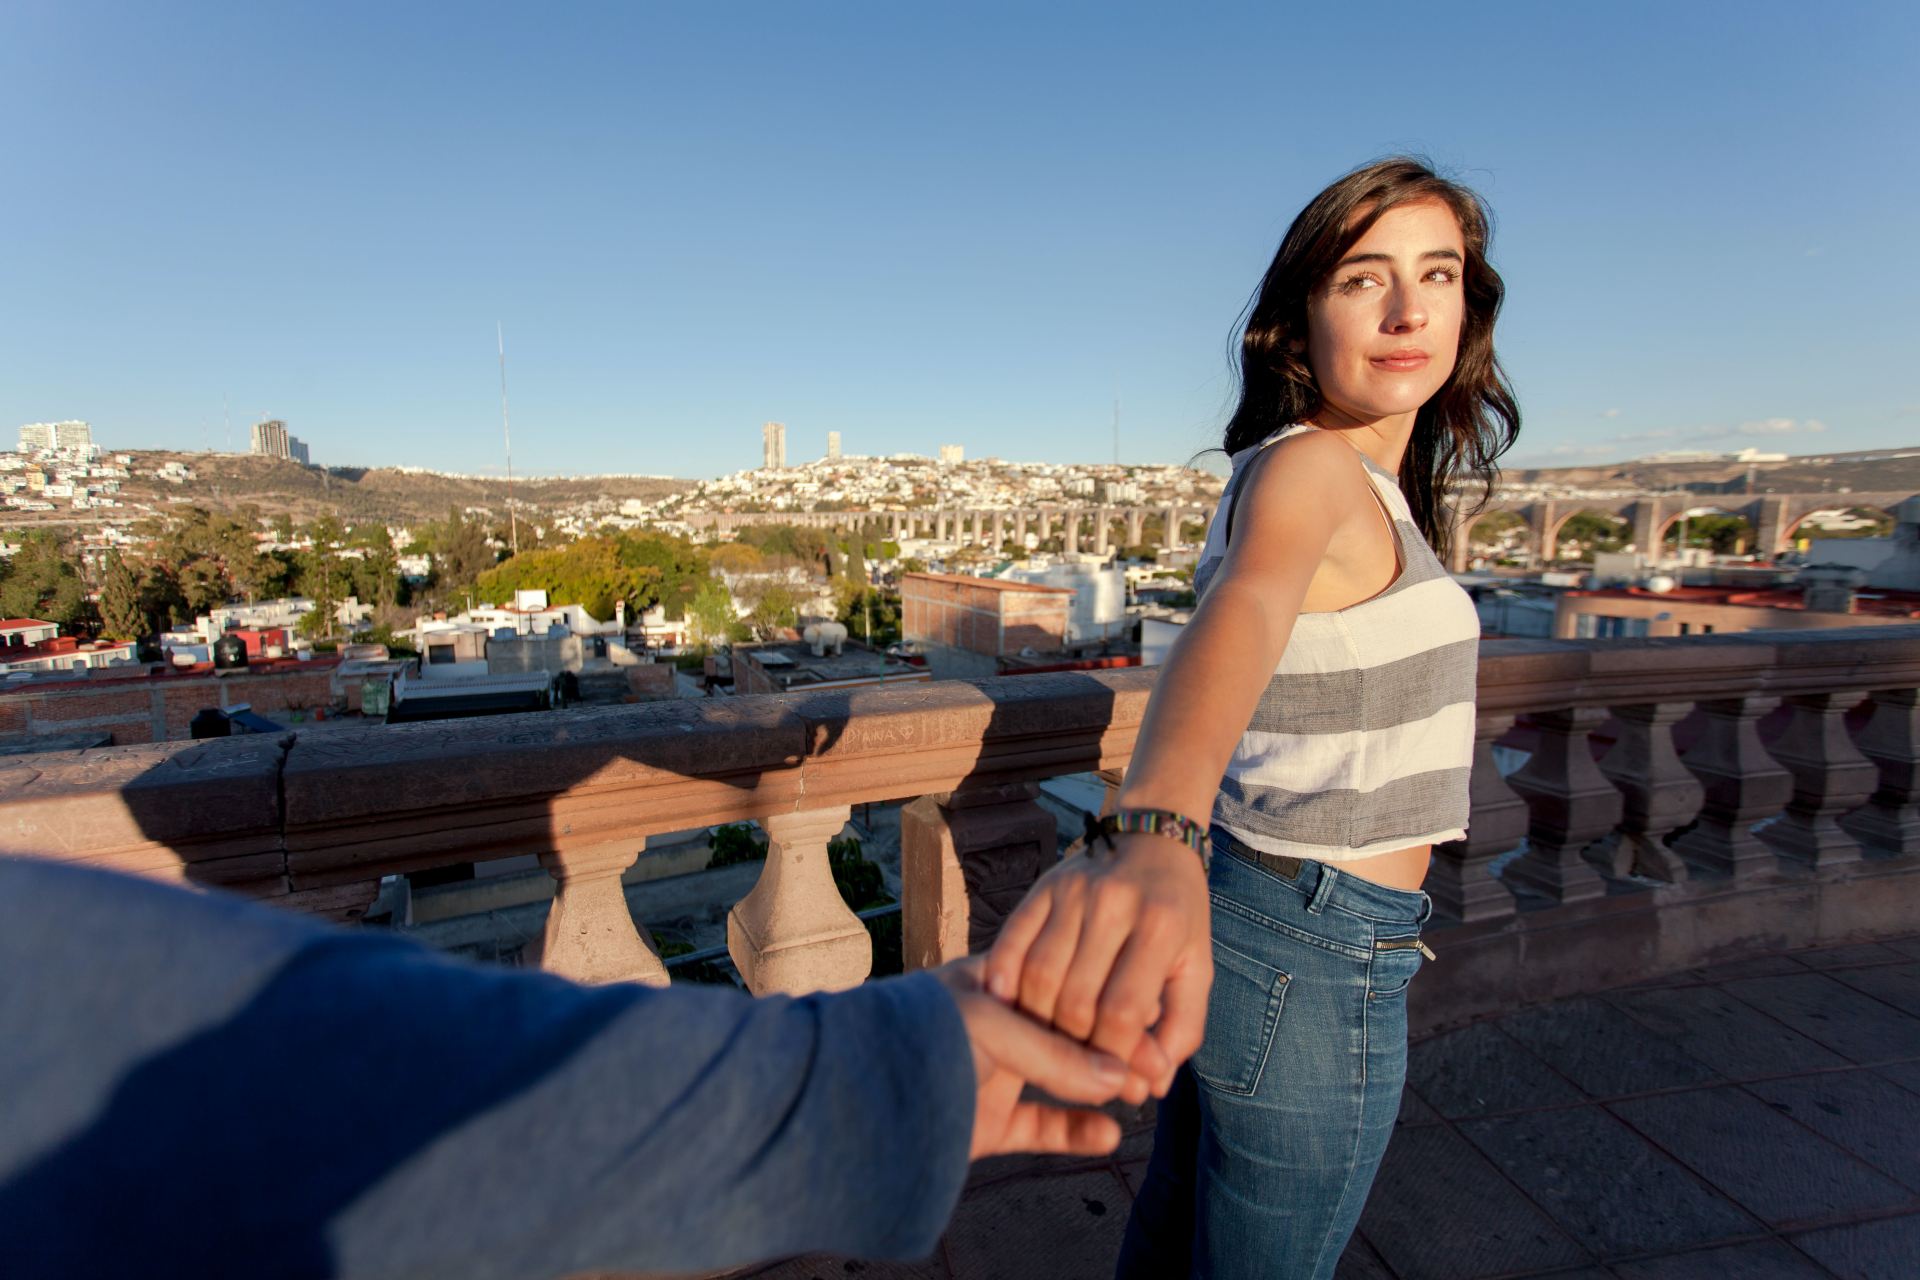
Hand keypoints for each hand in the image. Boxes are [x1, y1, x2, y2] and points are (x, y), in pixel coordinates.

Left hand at [933, 958, 1143, 1159]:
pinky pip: (1040, 1126)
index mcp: (989, 981)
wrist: (857, 1105)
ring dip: (1103, 1086)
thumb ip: (1052, 1050)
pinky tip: (1108, 1135)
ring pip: (1061, 1077)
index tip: (1150, 1015)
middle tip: (1157, 1066)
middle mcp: (994, 1024)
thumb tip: (1117, 1076)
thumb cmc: (916, 1042)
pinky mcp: (986, 1123)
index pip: (1062, 981)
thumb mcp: (987, 1024)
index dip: (1105, 996)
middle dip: (1114, 1047)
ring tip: (1140, 1095)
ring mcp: (991, 1073)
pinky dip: (1074, 1131)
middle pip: (1069, 1030)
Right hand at [983, 834, 1212, 1095]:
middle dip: (1074, 1047)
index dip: (1112, 1058)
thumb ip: (1182, 1029)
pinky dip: (1004, 979)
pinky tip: (1010, 1005)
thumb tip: (1152, 1085)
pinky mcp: (1041, 886)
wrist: (1153, 839)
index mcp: (1160, 926)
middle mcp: (1113, 905)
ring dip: (1039, 1022)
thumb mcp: (1196, 968)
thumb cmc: (1178, 915)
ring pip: (1039, 977)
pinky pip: (1011, 942)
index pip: (1123, 1011)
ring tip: (1049, 1043)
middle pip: (1076, 1000)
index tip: (1110, 1079)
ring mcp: (1072, 892)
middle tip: (1077, 1066)